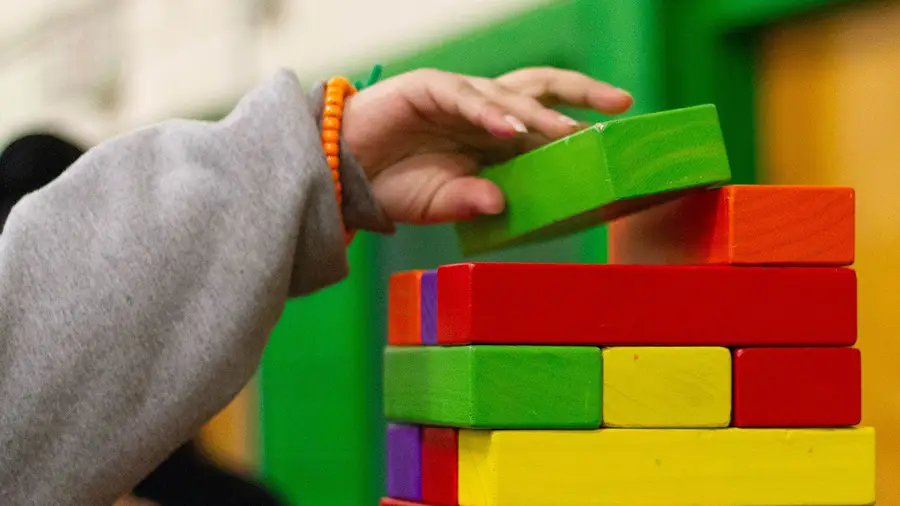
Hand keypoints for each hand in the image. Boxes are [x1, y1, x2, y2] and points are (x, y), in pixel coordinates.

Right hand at [341, 67, 632, 224]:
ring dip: (539, 112)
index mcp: (489, 135)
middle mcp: (481, 110)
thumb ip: (471, 201)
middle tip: (621, 103)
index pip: (542, 121)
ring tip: (568, 132)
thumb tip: (502, 206)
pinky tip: (511, 130)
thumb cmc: (391, 185)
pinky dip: (488, 113)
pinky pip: (464, 98)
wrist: (340, 173)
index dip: (576, 126)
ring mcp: (457, 96)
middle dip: (581, 92)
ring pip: (508, 92)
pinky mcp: (428, 89)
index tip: (615, 139)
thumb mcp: (440, 202)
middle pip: (540, 88)